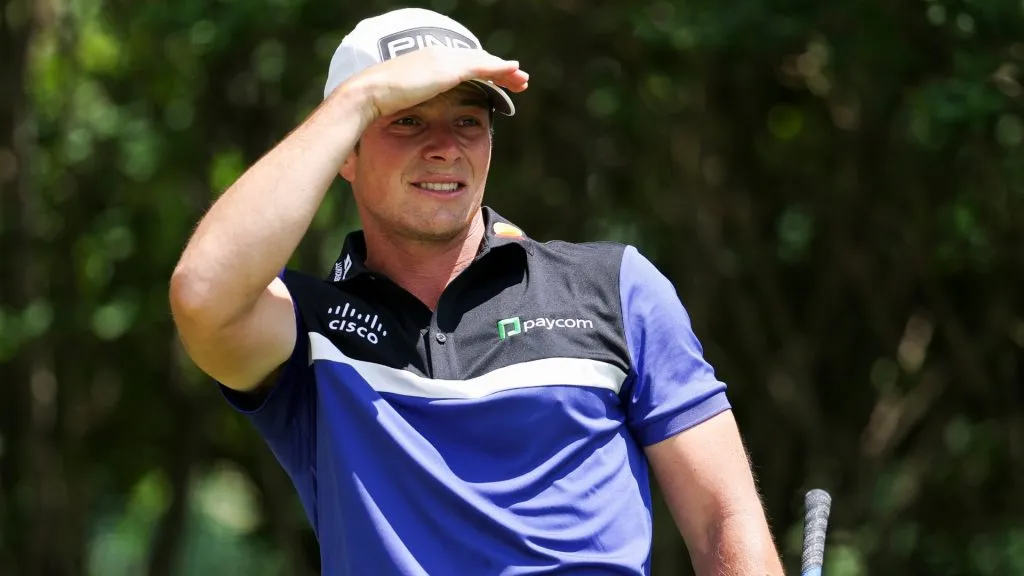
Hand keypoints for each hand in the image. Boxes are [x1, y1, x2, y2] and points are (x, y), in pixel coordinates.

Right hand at [346, 46, 528, 119]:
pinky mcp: (451, 69)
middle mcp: (437, 54)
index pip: (460, 64)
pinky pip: (485, 67)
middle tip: (516, 78)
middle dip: (498, 69)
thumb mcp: (397, 102)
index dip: (479, 70)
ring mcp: (444, 59)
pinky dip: (502, 70)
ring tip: (522, 80)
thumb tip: (406, 114)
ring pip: (485, 62)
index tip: (493, 82)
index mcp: (424, 61)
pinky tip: (515, 73)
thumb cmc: (375, 106)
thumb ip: (408, 103)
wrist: (369, 95)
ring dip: (505, 71)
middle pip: (476, 59)